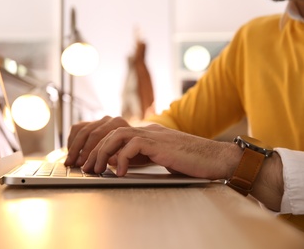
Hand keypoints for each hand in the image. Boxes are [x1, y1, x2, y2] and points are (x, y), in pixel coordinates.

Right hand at [65, 116, 129, 166]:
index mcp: (119, 123)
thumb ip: (121, 156)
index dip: (90, 152)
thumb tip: (109, 160)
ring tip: (70, 162)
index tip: (86, 166)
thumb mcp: (132, 154)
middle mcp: (108, 119)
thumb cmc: (135, 151)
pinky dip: (72, 140)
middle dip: (80, 151)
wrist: (137, 142)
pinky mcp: (92, 123)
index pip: (99, 137)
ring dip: (74, 148)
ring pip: (81, 131)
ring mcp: (100, 120)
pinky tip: (70, 153)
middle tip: (75, 165)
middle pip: (88, 133)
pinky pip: (78, 129)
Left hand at [83, 124, 239, 178]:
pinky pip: (132, 145)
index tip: (91, 162)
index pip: (116, 134)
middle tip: (87, 167)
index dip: (100, 147)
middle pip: (112, 131)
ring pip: (118, 134)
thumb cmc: (192, 162)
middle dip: (95, 149)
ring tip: (97, 169)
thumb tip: (119, 164)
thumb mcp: (161, 159)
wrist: (217, 158)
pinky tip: (119, 172)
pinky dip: (121, 159)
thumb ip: (141, 157)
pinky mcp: (160, 144)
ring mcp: (154, 135)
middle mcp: (148, 130)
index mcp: (148, 133)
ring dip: (103, 152)